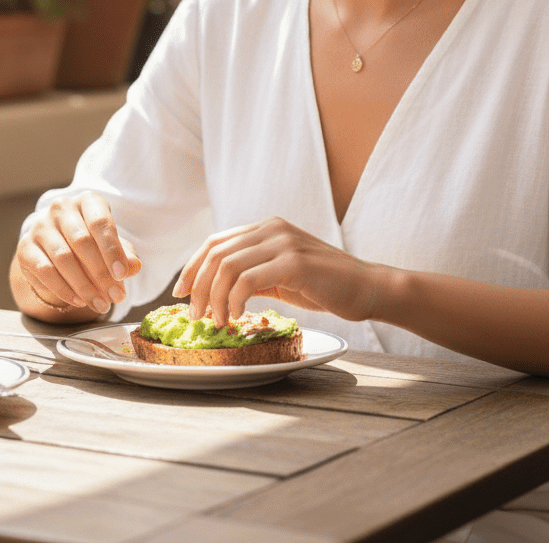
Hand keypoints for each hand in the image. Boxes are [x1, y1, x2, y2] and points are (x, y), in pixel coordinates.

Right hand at [17, 191, 140, 315]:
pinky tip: (79, 301)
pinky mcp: (26, 248)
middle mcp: (61, 208)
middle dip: (101, 274)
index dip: (112, 250)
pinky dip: (63, 289)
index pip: (100, 222)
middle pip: (82, 241)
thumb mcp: (111, 245)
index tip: (123, 275)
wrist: (57, 246)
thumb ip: (124, 254)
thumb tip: (134, 266)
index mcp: (87, 201)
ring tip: (101, 305)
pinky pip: (45, 271)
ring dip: (84, 286)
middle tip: (116, 297)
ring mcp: (40, 226)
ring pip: (63, 258)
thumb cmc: (92, 242)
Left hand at [173, 217, 377, 326]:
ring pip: (227, 266)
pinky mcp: (294, 262)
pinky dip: (233, 301)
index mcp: (266, 227)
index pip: (215, 242)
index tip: (180, 294)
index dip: (192, 268)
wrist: (368, 288)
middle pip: (215, 253)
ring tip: (216, 321)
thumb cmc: (325, 286)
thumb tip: (216, 288)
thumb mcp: (282, 275)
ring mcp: (283, 242)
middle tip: (195, 315)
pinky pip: (247, 280)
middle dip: (197, 286)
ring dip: (213, 297)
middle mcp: (272, 228)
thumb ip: (253, 273)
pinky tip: (235, 317)